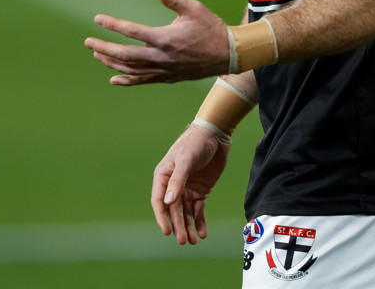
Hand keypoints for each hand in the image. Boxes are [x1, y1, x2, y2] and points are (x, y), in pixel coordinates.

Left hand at [84, 0, 230, 83]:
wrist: (228, 54)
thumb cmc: (211, 28)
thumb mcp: (194, 9)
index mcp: (165, 38)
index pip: (132, 31)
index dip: (113, 25)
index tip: (98, 19)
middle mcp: (161, 57)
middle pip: (125, 55)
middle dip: (104, 48)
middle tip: (88, 42)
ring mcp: (163, 69)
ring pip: (131, 69)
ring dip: (112, 63)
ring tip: (97, 55)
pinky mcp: (168, 77)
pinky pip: (143, 80)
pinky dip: (127, 80)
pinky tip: (114, 79)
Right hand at [152, 123, 230, 244]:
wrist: (215, 134)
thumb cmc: (195, 143)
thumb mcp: (186, 160)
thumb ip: (177, 181)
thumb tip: (168, 202)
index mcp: (164, 176)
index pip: (159, 200)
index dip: (162, 217)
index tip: (167, 231)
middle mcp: (173, 184)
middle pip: (173, 210)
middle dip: (177, 226)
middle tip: (182, 241)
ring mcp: (187, 188)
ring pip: (185, 213)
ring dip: (188, 227)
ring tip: (193, 241)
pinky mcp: (200, 190)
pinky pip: (198, 209)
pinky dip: (200, 221)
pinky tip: (203, 232)